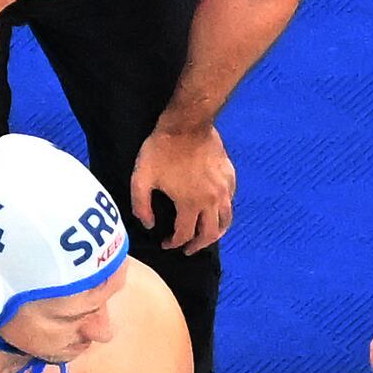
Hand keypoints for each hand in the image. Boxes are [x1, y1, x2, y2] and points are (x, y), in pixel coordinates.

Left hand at [130, 119, 238, 253]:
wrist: (187, 123)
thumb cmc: (161, 149)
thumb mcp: (141, 178)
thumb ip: (141, 206)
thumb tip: (149, 225)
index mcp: (190, 204)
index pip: (184, 235)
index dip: (174, 244)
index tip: (166, 243)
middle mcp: (211, 201)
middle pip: (209, 234)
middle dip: (197, 246)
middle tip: (187, 249)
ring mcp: (224, 189)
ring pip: (226, 221)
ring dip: (215, 233)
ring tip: (205, 236)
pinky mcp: (230, 176)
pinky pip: (231, 201)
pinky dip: (223, 212)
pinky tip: (215, 210)